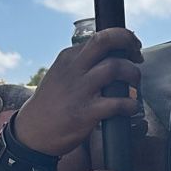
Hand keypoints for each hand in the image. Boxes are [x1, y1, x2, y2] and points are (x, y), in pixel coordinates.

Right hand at [13, 28, 142, 156]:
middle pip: (105, 42)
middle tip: (138, 57)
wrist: (32, 132)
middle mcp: (73, 69)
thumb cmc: (51, 104)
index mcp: (68, 58)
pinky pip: (117, 103)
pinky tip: (130, 108)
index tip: (133, 47)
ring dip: (133, 75)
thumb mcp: (60, 74)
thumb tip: (111, 56)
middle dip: (128, 42)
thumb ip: (81, 64)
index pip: (100, 37)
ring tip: (134, 85)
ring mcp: (79, 90)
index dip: (122, 38)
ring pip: (115, 68)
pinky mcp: (85, 112)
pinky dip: (130, 105)